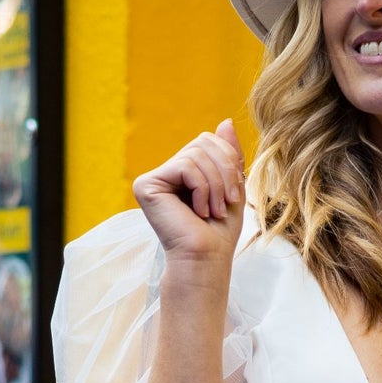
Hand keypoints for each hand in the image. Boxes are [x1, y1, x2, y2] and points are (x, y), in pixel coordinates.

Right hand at [133, 120, 245, 271]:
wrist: (205, 260)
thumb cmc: (218, 233)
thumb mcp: (231, 186)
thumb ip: (227, 154)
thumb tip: (225, 121)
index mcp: (182, 173)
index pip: (208, 140)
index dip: (229, 160)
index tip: (236, 193)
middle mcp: (164, 173)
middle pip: (202, 142)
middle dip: (224, 171)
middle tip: (228, 202)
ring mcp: (152, 179)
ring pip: (195, 154)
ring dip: (216, 184)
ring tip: (215, 211)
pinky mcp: (145, 186)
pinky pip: (184, 166)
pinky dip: (202, 188)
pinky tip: (199, 212)